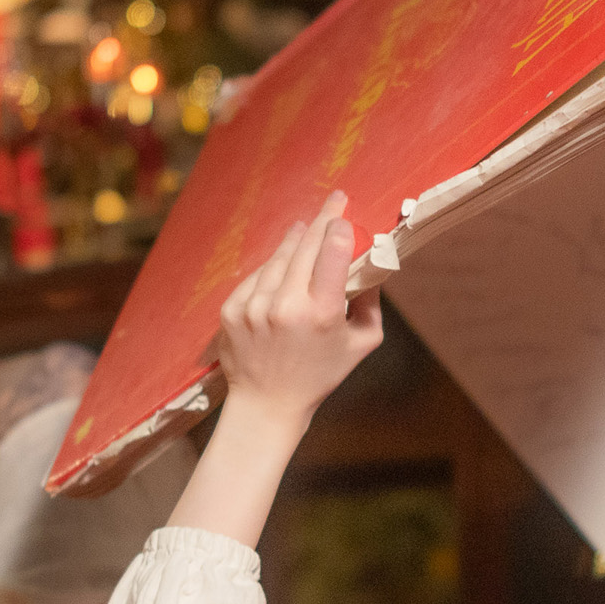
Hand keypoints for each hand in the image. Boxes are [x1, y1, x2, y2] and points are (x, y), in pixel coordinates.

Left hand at [213, 189, 382, 434]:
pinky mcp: (232, 310)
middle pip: (306, 247)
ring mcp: (254, 307)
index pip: (333, 255)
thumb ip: (372, 303)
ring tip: (307, 227)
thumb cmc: (320, 374)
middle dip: (324, 221)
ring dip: (295, 239)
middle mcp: (285, 307)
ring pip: (279, 258)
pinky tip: (282, 263)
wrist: (266, 403)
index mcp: (322, 315)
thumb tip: (372, 262)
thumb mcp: (361, 343)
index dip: (340, 229)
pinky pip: (257, 276)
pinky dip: (272, 267)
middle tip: (335, 199)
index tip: (345, 216)